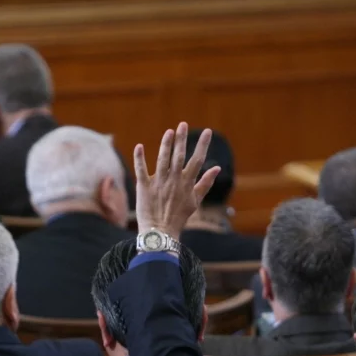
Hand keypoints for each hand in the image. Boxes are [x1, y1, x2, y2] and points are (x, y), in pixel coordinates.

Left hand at [133, 122, 220, 239]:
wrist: (160, 231)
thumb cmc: (178, 217)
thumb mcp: (196, 201)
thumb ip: (205, 183)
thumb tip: (217, 168)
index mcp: (187, 183)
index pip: (197, 160)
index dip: (202, 145)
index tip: (207, 131)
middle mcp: (174, 180)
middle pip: (179, 156)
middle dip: (181, 139)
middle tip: (183, 124)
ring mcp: (159, 183)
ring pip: (162, 159)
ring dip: (166, 144)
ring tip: (169, 131)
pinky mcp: (144, 187)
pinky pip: (141, 170)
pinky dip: (139, 158)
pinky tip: (139, 146)